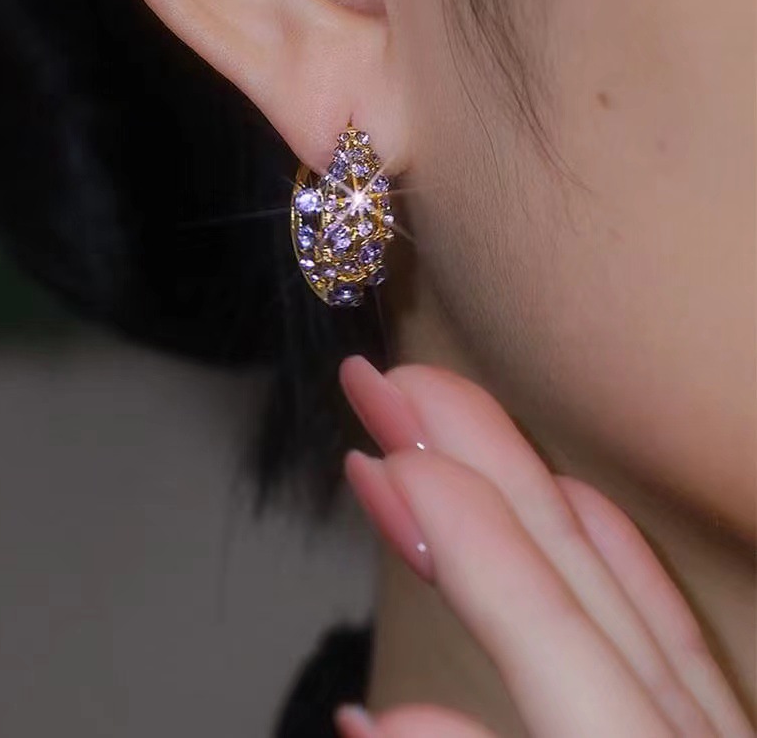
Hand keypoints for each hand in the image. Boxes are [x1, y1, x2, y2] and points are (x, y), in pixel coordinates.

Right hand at [335, 357, 751, 737]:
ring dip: (513, 476)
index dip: (458, 527)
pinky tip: (572, 495)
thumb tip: (369, 715)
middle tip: (384, 381)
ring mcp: (704, 719)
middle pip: (562, 555)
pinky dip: (611, 547)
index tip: (378, 456)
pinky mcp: (714, 727)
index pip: (540, 617)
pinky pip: (665, 617)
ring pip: (604, 565)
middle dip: (465, 452)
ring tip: (442, 407)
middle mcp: (679, 719)